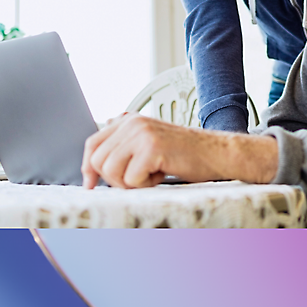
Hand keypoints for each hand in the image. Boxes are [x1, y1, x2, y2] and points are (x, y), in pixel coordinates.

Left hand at [81, 113, 276, 188]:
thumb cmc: (185, 155)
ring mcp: (141, 133)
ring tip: (151, 175)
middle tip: (139, 179)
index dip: (88, 167)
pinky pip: (131, 178)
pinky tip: (162, 174)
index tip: (91, 184)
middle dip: (114, 179)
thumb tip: (93, 170)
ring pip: (111, 171)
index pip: (93, 144)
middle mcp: (132, 122)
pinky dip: (146, 184)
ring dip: (131, 182)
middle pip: (98, 160)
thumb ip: (124, 149)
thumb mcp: (149, 145)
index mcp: (129, 121)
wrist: (217, 153)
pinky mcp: (151, 147)